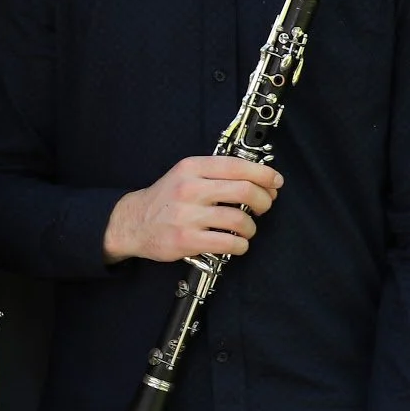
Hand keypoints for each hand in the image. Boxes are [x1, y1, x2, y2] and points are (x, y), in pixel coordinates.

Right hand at [104, 155, 282, 262]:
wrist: (134, 222)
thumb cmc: (167, 198)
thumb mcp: (186, 174)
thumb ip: (217, 173)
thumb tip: (260, 179)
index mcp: (192, 168)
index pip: (237, 165)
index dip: (264, 173)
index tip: (276, 182)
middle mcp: (190, 188)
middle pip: (244, 190)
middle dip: (264, 200)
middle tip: (264, 206)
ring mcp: (187, 215)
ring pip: (239, 220)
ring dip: (251, 227)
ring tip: (247, 229)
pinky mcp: (186, 240)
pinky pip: (228, 243)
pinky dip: (241, 245)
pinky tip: (237, 244)